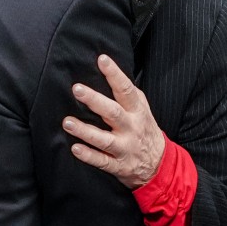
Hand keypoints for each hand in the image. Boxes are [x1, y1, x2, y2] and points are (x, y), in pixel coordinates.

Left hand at [62, 54, 165, 189]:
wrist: (159, 164)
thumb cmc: (144, 129)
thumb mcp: (142, 108)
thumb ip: (127, 94)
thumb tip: (107, 72)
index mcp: (137, 110)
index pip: (126, 89)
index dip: (114, 74)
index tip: (102, 59)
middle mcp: (131, 127)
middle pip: (113, 112)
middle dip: (94, 100)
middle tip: (77, 89)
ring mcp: (125, 148)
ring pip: (104, 139)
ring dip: (84, 130)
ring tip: (67, 122)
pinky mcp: (118, 166)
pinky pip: (102, 161)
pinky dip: (88, 155)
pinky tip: (75, 148)